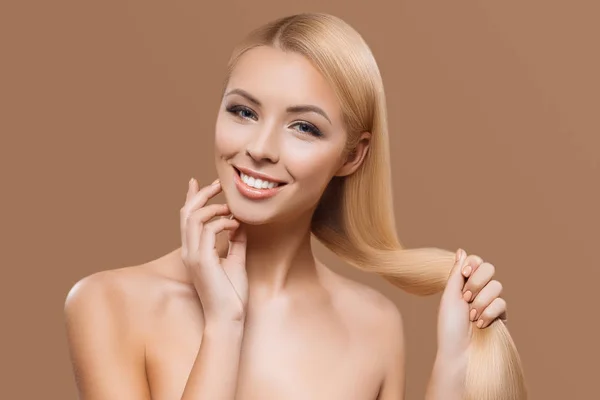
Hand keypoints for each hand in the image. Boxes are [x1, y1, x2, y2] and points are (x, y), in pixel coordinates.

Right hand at [180, 178, 247, 324]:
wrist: (228, 318)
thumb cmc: (231, 294)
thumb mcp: (235, 261)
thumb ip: (236, 242)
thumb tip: (240, 224)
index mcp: (194, 252)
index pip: (188, 219)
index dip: (192, 198)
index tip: (198, 182)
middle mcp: (189, 251)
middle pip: (186, 213)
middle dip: (201, 195)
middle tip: (217, 184)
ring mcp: (193, 256)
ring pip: (194, 218)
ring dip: (214, 208)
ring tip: (231, 209)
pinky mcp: (201, 260)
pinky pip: (207, 230)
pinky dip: (223, 222)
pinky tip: (236, 225)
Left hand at [436, 249, 507, 359]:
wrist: (459, 352)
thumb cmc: (449, 326)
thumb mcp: (449, 296)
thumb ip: (457, 273)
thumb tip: (462, 250)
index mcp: (464, 284)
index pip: (476, 262)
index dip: (473, 265)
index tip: (464, 274)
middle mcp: (478, 291)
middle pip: (489, 268)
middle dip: (477, 282)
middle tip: (466, 298)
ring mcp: (491, 303)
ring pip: (496, 286)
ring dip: (480, 301)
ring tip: (471, 316)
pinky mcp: (501, 316)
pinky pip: (502, 303)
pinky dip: (489, 312)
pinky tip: (480, 323)